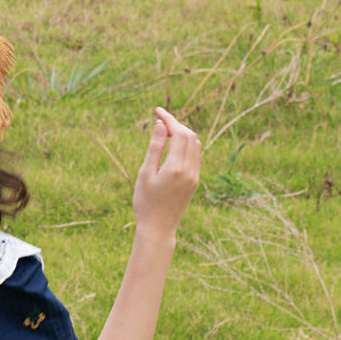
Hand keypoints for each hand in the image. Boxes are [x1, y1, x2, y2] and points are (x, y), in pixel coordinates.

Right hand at [132, 107, 200, 242]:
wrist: (158, 228)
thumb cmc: (146, 202)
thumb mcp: (145, 174)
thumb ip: (154, 148)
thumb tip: (160, 125)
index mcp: (175, 167)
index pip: (178, 133)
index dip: (169, 119)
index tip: (157, 111)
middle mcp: (189, 169)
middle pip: (189, 135)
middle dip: (176, 124)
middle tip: (159, 120)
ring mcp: (195, 175)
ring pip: (195, 144)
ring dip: (182, 133)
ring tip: (166, 131)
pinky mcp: (195, 181)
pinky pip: (196, 155)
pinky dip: (187, 145)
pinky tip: (174, 146)